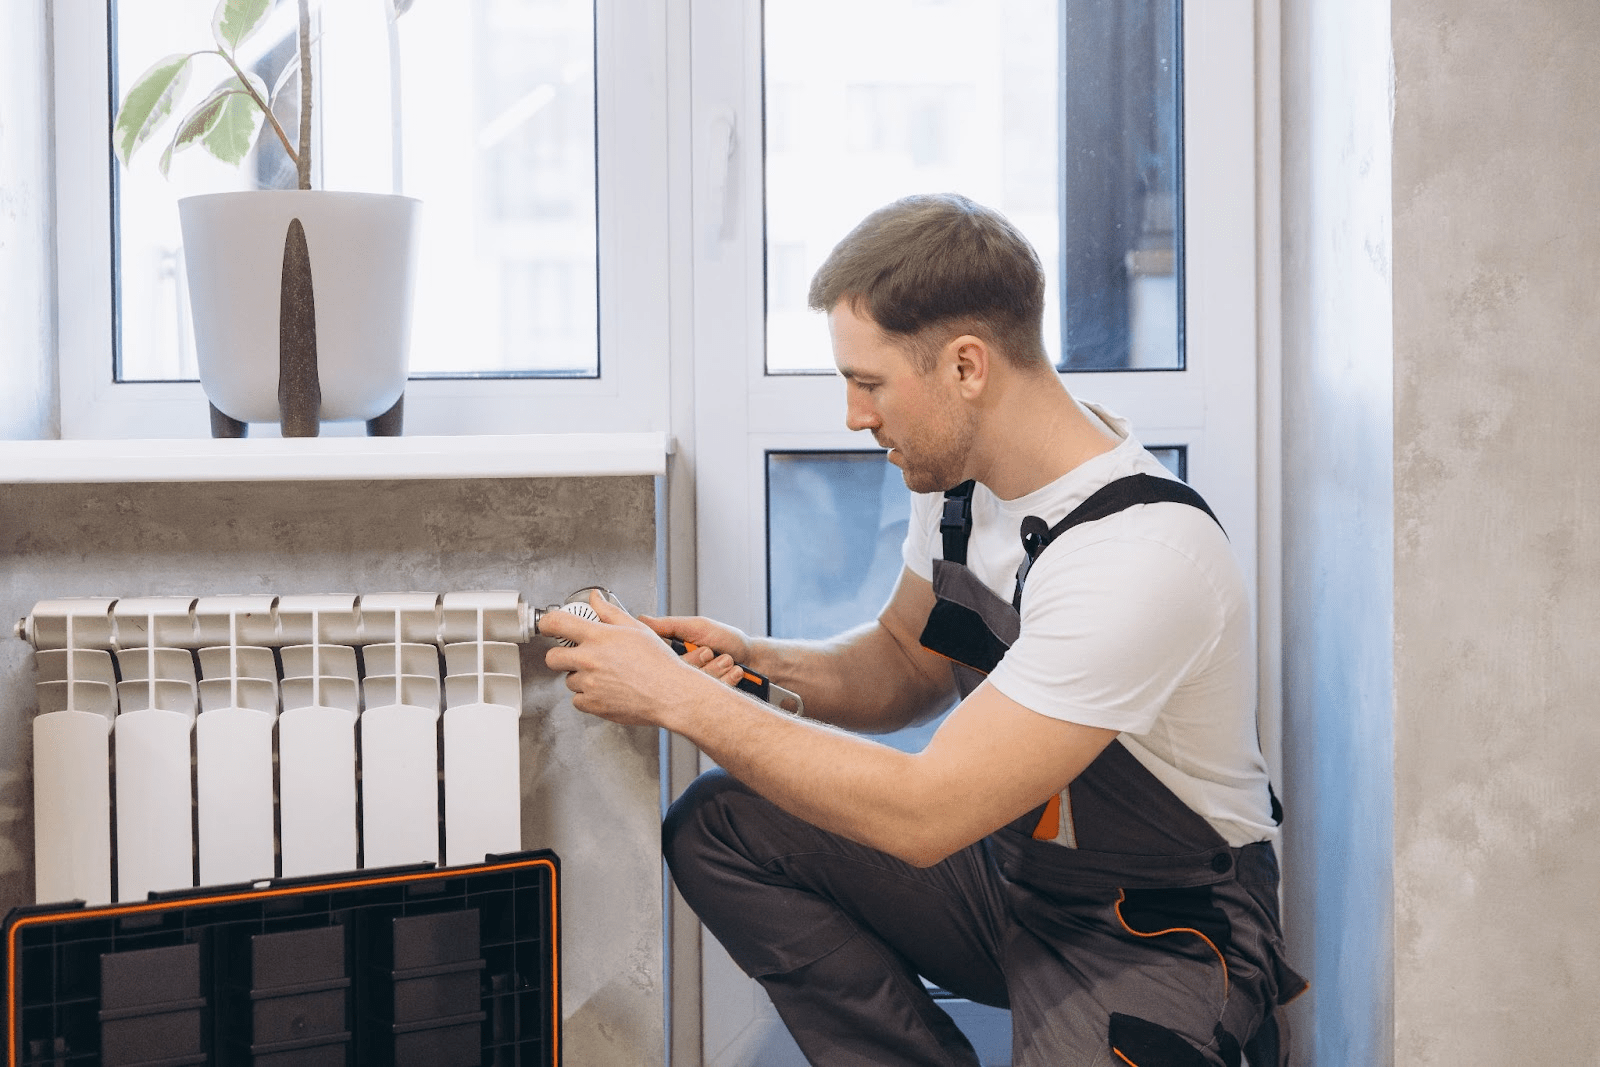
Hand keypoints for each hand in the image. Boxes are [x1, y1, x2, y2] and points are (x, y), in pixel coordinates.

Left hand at [540, 590, 722, 726]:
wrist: (670, 694)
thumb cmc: (658, 663)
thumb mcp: (636, 629)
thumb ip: (610, 612)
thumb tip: (596, 599)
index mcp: (598, 637)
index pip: (557, 623)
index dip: (547, 623)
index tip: (547, 626)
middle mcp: (589, 660)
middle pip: (552, 658)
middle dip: (561, 656)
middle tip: (577, 656)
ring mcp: (589, 684)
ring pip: (569, 680)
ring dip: (580, 677)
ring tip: (605, 676)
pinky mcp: (592, 705)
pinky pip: (577, 700)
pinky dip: (588, 696)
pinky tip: (606, 690)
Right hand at [638, 612, 753, 689]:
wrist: (755, 659)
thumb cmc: (729, 640)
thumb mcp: (698, 626)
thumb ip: (669, 626)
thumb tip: (641, 620)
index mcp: (674, 654)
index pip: (661, 660)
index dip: (680, 656)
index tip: (697, 650)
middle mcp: (682, 671)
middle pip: (678, 675)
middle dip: (700, 661)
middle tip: (711, 651)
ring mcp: (696, 686)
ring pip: (696, 685)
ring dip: (717, 669)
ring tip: (727, 660)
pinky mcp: (708, 698)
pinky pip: (711, 694)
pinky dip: (727, 679)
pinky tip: (734, 672)